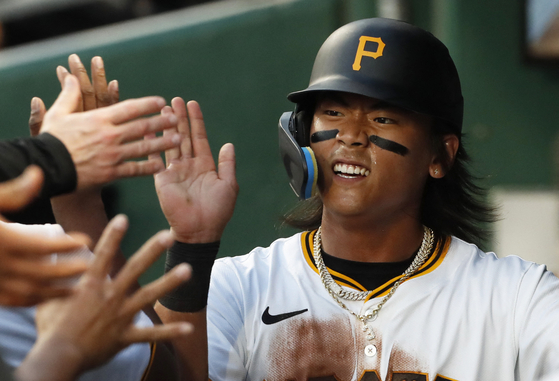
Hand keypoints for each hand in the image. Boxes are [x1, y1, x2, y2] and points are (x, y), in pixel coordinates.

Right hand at [0, 166, 89, 306]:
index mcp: (2, 240)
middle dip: (68, 270)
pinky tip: (43, 296)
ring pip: (28, 292)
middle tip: (89, 266)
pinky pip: (10, 301)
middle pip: (42, 272)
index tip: (86, 239)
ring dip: (54, 292)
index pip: (44, 246)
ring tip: (75, 288)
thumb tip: (39, 173)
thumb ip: (13, 191)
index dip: (68, 245)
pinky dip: (30, 301)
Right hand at [17, 215, 191, 380]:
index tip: (123, 218)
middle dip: (152, 251)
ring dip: (169, 283)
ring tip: (188, 270)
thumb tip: (59, 255)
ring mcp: (120, 316)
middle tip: (169, 235)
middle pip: (134, 269)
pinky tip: (189, 328)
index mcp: (91, 286)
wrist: (57, 358)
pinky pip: (151, 335)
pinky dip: (170, 333)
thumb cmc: (52, 327)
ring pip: (148, 296)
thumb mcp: (50, 297)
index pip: (102, 256)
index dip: (112, 237)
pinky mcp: (125, 336)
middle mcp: (109, 297)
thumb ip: (61, 276)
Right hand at [29, 61, 180, 190]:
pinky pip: (134, 170)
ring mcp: (112, 155)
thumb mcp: (58, 114)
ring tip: (177, 140)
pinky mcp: (111, 173)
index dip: (147, 104)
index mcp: (99, 119)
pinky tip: (161, 166)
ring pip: (143, 148)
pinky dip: (149, 168)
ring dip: (162, 143)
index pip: (129, 108)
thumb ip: (68, 95)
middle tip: (176, 120)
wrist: (46, 168)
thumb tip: (69, 77)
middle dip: (161, 122)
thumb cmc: (51, 140)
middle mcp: (109, 136)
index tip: (161, 102)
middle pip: (141, 127)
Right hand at [152, 98, 237, 242]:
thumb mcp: (228, 185)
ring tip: (163, 109)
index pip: (200, 138)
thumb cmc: (217, 211)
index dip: (196, 121)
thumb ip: (227, 164)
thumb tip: (229, 145)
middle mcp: (189, 165)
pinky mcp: (162, 179)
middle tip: (175, 100)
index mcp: (205, 165)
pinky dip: (151, 144)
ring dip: (166, 126)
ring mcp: (174, 171)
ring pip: (170, 143)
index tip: (193, 104)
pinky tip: (147, 130)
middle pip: (183, 136)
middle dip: (180, 118)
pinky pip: (156, 159)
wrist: (200, 230)